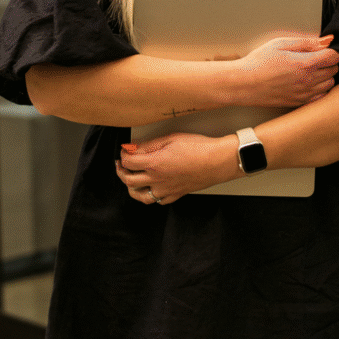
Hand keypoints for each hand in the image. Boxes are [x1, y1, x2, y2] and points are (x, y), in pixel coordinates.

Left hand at [115, 132, 237, 204]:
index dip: (123, 155)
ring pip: (140, 195)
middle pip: (128, 180)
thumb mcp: (171, 138)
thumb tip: (133, 147)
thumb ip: (149, 144)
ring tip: (130, 179)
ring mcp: (166, 190)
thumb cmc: (198, 147)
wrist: (218, 161)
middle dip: (121, 171)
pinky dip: (151, 195)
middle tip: (121, 163)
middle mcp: (157, 179)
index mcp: (154, 163)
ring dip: (131, 187)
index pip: (128, 162)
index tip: (125, 150)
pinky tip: (152, 187)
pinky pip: (158, 200)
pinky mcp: (176, 194)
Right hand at [236, 35, 338, 106]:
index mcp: (305, 63)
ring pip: (329, 84)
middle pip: (334, 70)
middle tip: (316, 58)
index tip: (324, 49)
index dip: (331, 51)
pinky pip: (321, 97)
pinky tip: (309, 83)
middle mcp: (308, 81)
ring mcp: (305, 94)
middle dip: (329, 62)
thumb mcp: (281, 44)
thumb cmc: (259, 62)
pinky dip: (320, 89)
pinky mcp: (299, 102)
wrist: (245, 83)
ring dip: (326, 76)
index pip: (334, 57)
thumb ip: (306, 42)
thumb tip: (327, 41)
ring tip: (311, 70)